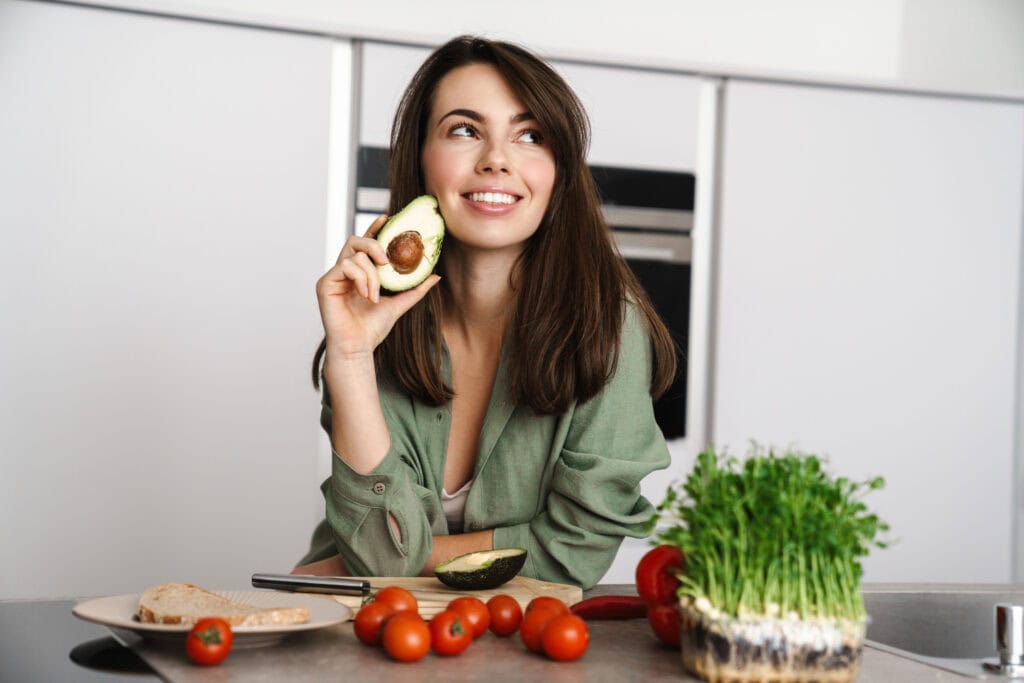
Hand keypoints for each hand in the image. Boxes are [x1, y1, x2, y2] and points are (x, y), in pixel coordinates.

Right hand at [316, 215, 440, 356]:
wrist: (358, 348)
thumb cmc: (373, 328)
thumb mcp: (400, 304)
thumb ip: (415, 289)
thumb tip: (435, 276)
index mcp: (359, 273)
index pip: (365, 244)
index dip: (374, 228)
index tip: (387, 218)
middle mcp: (344, 271)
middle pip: (355, 240)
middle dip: (374, 244)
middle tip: (388, 261)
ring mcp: (333, 276)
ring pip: (354, 255)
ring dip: (371, 274)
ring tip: (375, 295)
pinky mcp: (325, 283)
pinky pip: (345, 266)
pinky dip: (360, 278)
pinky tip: (366, 295)